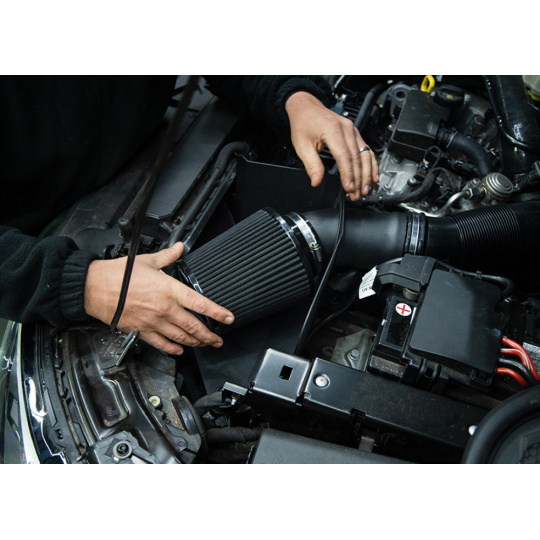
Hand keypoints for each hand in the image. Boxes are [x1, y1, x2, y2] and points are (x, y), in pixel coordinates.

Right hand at [84, 242, 233, 354]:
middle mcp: (165, 309)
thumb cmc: (118, 274)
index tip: (229, 319)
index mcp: (169, 290)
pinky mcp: (141, 331)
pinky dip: (172, 348)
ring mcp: (153, 322)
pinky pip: (161, 344)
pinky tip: (179, 350)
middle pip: (194, 326)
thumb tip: (179, 248)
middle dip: (209, 336)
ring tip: (204, 345)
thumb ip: (168, 256)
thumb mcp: (147, 260)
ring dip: (195, 343)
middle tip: (219, 340)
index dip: (218, 313)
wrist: (93, 288)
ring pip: (180, 338)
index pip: (201, 304)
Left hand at [285, 91, 378, 200]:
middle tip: (357, 194)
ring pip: (365, 154)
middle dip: (358, 178)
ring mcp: (353, 130)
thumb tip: (317, 181)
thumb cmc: (304, 123)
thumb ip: (312, 165)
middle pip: (357, 157)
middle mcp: (346, 129)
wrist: (306, 107)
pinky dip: (371, 164)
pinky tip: (373, 176)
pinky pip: (366, 149)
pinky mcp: (355, 133)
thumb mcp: (302, 145)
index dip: (348, 174)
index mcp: (333, 130)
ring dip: (366, 174)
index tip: (349, 187)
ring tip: (365, 189)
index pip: (344, 156)